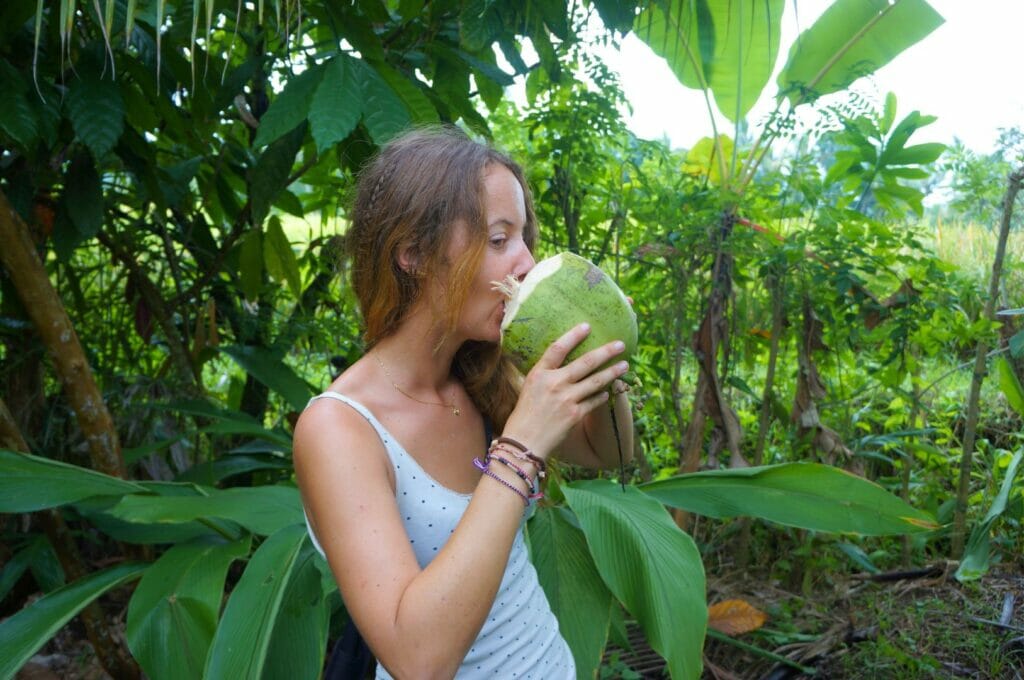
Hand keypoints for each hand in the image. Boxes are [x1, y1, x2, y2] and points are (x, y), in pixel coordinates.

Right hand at [503, 323, 628, 459]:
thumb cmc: (524, 415)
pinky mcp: (575, 414)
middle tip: (620, 344)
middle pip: (586, 362)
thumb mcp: (528, 388)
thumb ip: (544, 375)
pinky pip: (595, 400)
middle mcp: (554, 384)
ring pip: (596, 381)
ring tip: (625, 365)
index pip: (558, 348)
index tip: (587, 326)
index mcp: (539, 374)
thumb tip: (560, 364)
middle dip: (606, 352)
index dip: (573, 335)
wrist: (524, 442)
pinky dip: (603, 394)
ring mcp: (566, 399)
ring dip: (613, 372)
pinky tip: (610, 390)